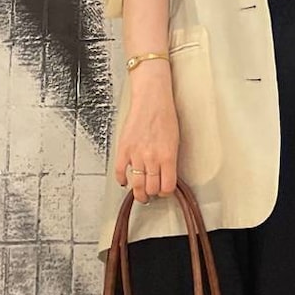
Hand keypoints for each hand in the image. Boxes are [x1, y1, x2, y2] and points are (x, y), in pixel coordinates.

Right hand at [114, 66, 178, 203]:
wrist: (151, 100)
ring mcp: (136, 154)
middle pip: (152, 188)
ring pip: (137, 185)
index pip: (167, 186)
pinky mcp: (123, 149)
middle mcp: (152, 158)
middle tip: (151, 194)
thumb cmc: (165, 117)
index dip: (166, 192)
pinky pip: (120, 172)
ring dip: (139, 193)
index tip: (164, 191)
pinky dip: (122, 180)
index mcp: (168, 157)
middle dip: (152, 194)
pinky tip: (124, 181)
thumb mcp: (175, 142)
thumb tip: (165, 176)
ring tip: (140, 194)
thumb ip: (170, 161)